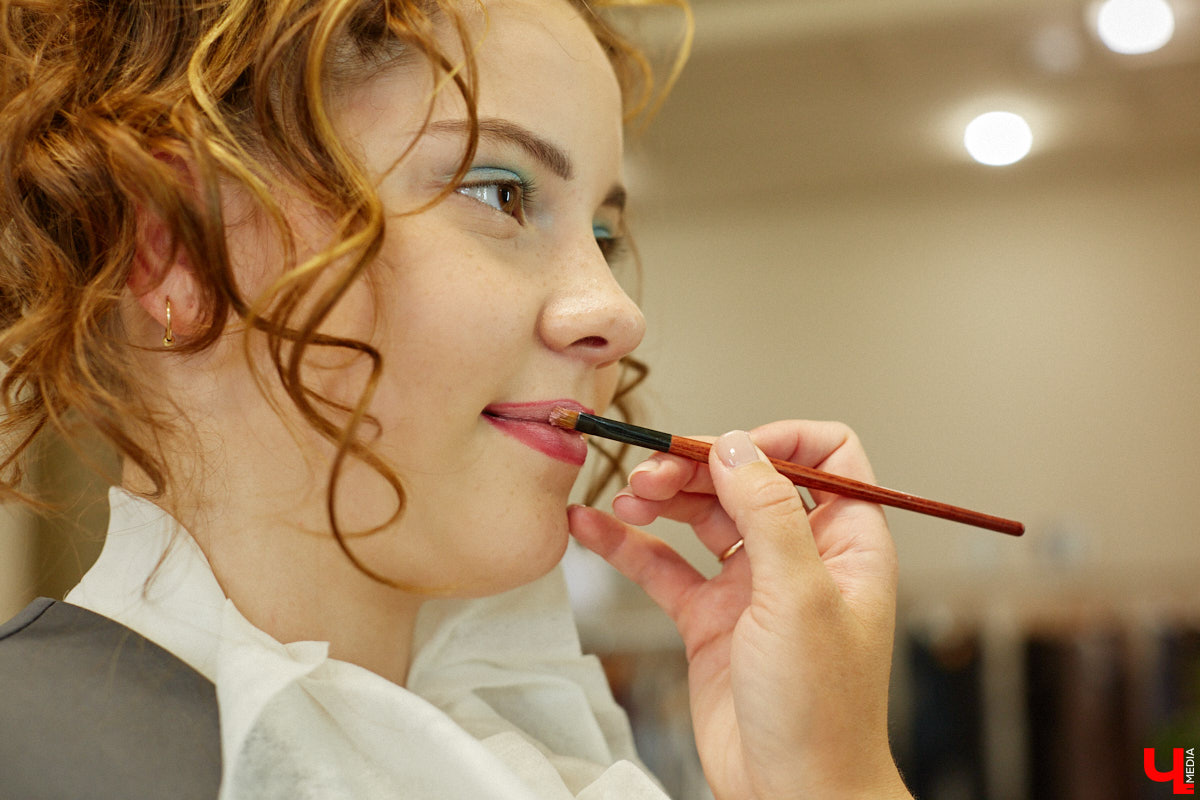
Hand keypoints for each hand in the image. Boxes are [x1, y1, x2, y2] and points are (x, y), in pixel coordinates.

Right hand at [568, 421, 912, 799]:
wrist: (792, 795)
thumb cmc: (821, 711)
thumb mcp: (798, 598)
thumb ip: (768, 514)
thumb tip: (735, 445)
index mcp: (846, 541)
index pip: (824, 455)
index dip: (775, 441)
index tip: (722, 450)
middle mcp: (800, 554)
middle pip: (746, 480)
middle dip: (697, 468)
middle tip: (649, 475)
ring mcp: (752, 585)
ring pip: (702, 516)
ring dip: (661, 499)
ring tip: (624, 497)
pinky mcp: (710, 617)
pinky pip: (664, 566)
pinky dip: (628, 544)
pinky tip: (592, 527)